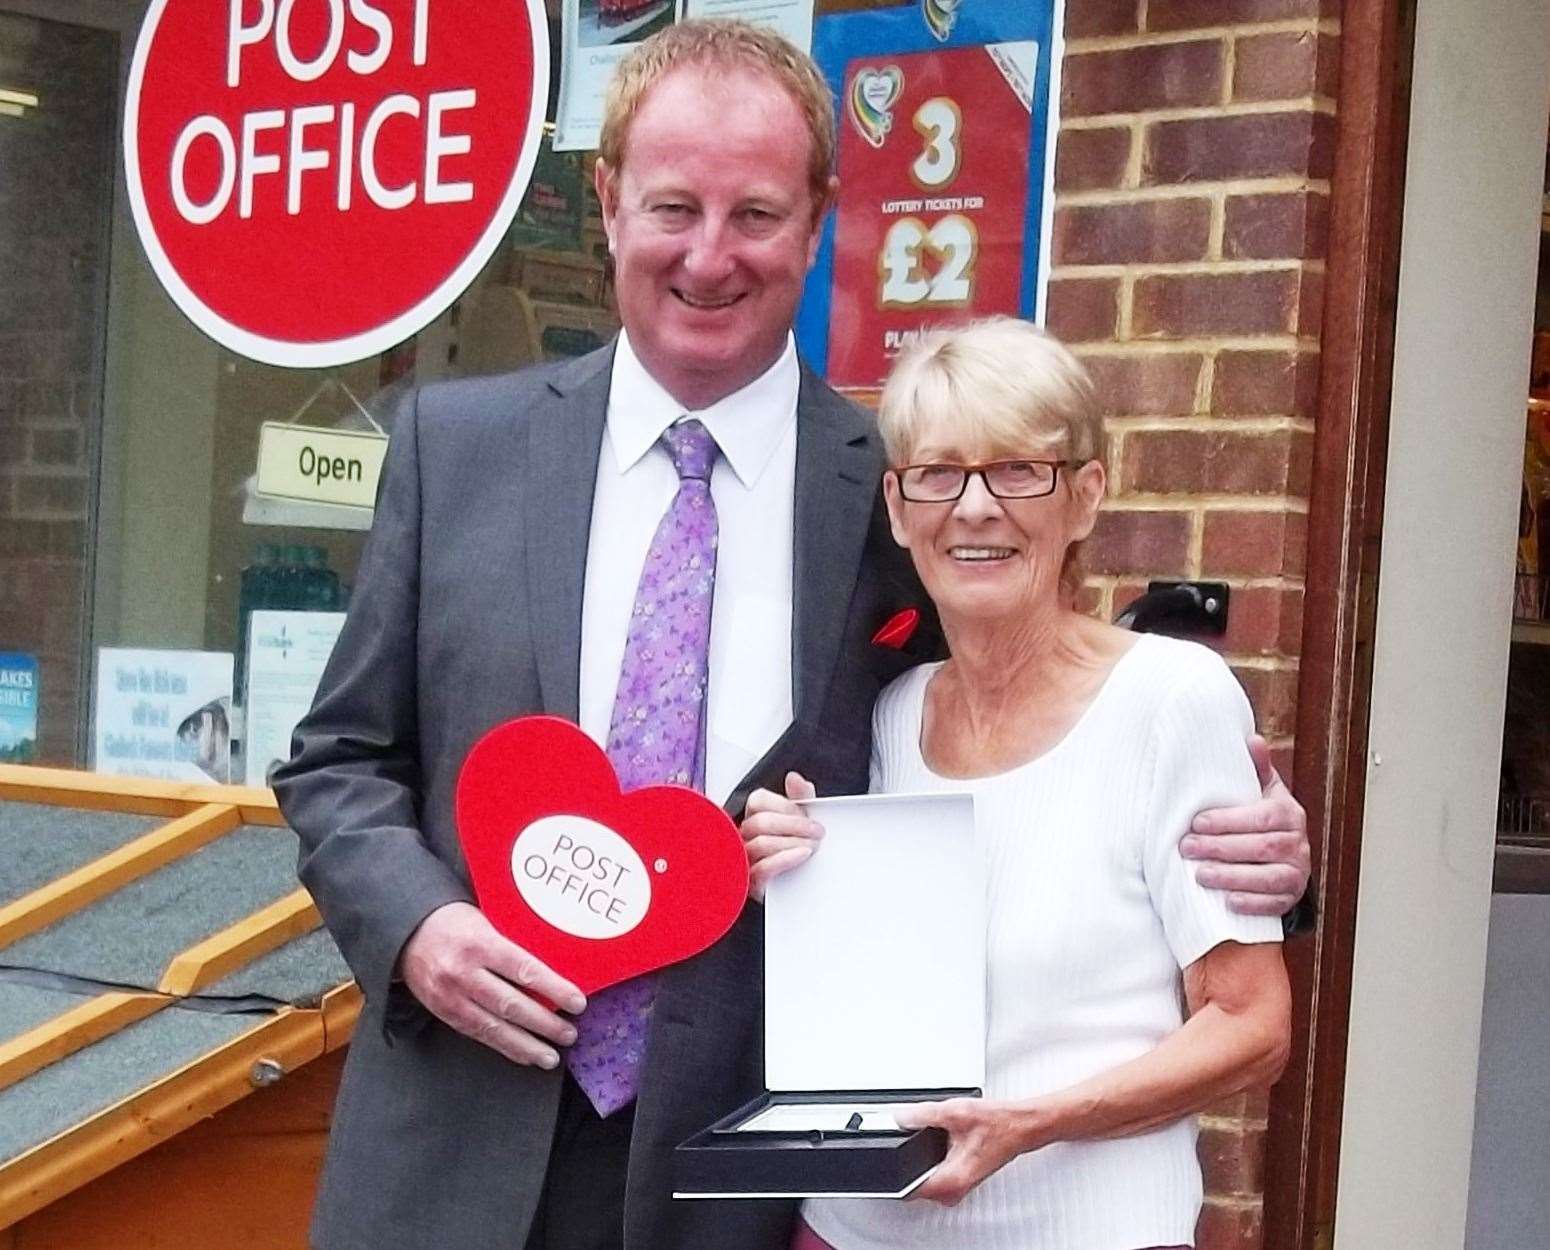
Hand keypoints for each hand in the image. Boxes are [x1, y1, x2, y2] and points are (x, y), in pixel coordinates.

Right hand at [398, 902, 586, 1067]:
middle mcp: (464, 972)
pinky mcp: (443, 1012)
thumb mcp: (486, 918)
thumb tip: (557, 962)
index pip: (524, 969)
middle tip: (570, 1034)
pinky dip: (504, 1046)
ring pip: (494, 1027)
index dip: (554, 989)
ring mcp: (451, 995)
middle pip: (511, 1004)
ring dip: (527, 1045)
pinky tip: (524, 1055)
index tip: (577, 1002)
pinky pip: (477, 1034)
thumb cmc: (455, 920)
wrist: (405, 930)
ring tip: (552, 1056)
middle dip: (545, 1023)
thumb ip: (513, 940)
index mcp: (480, 943)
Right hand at [739, 771, 820, 901]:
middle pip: (760, 822)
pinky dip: (785, 859)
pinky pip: (762, 868)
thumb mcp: (802, 819)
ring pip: (760, 844)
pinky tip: (802, 855)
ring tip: (812, 846)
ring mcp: (746, 859)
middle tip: (817, 832)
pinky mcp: (752, 881)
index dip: (785, 806)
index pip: (758, 801)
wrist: (801, 884)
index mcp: (754, 816)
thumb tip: (795, 778)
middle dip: (793, 826)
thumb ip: (800, 797)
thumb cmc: (796, 848)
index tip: (808, 814)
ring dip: (792, 843)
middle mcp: (745, 836)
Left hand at [895, 1097, 1039, 1204]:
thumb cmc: (998, 1123)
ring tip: (943, 1134)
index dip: (898, 1169)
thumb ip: (921, 1114)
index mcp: (950, 1181)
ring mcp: (956, 1188)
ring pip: (924, 1177)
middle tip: (926, 1133)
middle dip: (912, 1157)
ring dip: (924, 1157)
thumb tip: (899, 1117)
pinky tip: (947, 1139)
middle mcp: (953, 1191)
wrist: (1021, 1126)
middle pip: (914, 1181)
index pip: (908, 1188)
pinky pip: (934, 1174)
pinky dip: (934, 1157)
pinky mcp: (958, 1180)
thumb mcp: (954, 1112)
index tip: (897, 1152)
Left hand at [1182, 734, 1311, 915]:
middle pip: (1262, 847)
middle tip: (1187, 848)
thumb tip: (1251, 739)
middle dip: (1221, 848)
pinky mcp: (1290, 897)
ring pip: (1268, 877)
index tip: (1197, 823)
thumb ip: (1256, 769)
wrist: (1282, 856)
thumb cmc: (1261, 818)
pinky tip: (1227, 902)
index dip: (1228, 821)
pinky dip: (1251, 903)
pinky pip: (1274, 904)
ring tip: (1201, 875)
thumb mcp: (1261, 792)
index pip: (1261, 816)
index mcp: (1288, 813)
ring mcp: (1297, 873)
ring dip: (1233, 877)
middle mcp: (1298, 843)